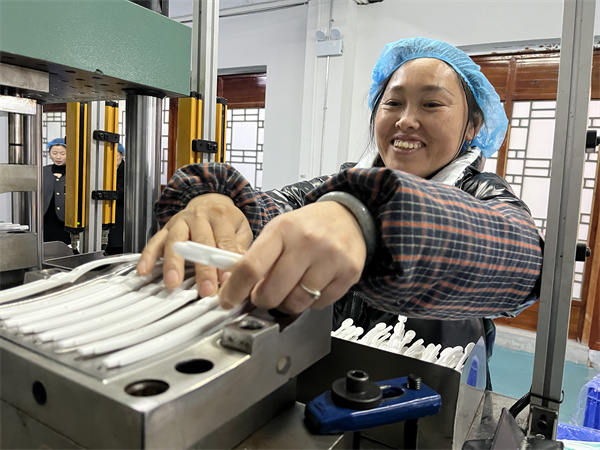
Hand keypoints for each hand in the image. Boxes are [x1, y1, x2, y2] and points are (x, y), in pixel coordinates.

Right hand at [137, 193, 252, 295]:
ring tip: (173, 282)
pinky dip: (148, 256)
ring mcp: (180, 222)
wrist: (210, 200)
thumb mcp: (241, 228)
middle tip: (205, 288)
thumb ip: (240, 245)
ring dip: (173, 263)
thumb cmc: (226, 219)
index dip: (225, 261)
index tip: (227, 280)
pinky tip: (144, 270)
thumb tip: (240, 265)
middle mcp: (198, 216)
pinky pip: (154, 241)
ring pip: (175, 241)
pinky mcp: (165, 228)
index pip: (224, 240)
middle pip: (200, 242)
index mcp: (220, 215)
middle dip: (202, 268)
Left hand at [219, 201, 366, 313]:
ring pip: (296, 303)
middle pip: (272, 292)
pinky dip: (311, 301)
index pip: (251, 267)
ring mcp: (330, 259)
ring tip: (292, 287)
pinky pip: (318, 305)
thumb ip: (256, 257)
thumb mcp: (278, 230)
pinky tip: (313, 284)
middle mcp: (308, 242)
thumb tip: (234, 288)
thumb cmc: (308, 226)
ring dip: (287, 303)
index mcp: (283, 229)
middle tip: (264, 294)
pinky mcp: (348, 273)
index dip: (235, 290)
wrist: (348, 217)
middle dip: (262, 300)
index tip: (228, 300)